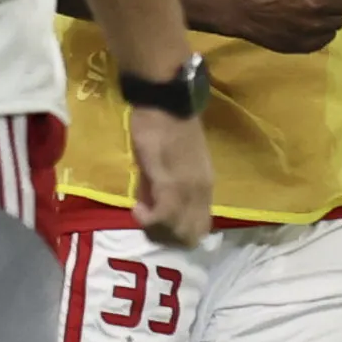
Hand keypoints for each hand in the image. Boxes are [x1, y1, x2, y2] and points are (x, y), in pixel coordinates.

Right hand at [129, 107, 214, 249]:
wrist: (166, 104)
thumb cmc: (165, 128)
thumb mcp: (167, 165)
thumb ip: (161, 188)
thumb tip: (149, 206)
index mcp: (205, 188)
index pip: (199, 228)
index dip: (176, 233)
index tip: (157, 223)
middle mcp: (202, 192)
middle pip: (191, 236)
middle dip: (166, 237)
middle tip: (147, 222)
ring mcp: (189, 189)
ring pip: (178, 231)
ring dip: (156, 230)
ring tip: (142, 213)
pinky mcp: (171, 184)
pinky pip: (163, 217)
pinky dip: (148, 220)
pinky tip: (137, 209)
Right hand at [222, 0, 341, 53]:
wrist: (248, 12)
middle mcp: (316, 5)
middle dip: (337, 2)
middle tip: (325, 3)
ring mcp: (313, 27)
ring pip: (339, 22)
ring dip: (331, 17)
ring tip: (316, 15)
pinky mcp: (308, 43)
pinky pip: (329, 37)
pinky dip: (323, 32)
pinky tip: (311, 27)